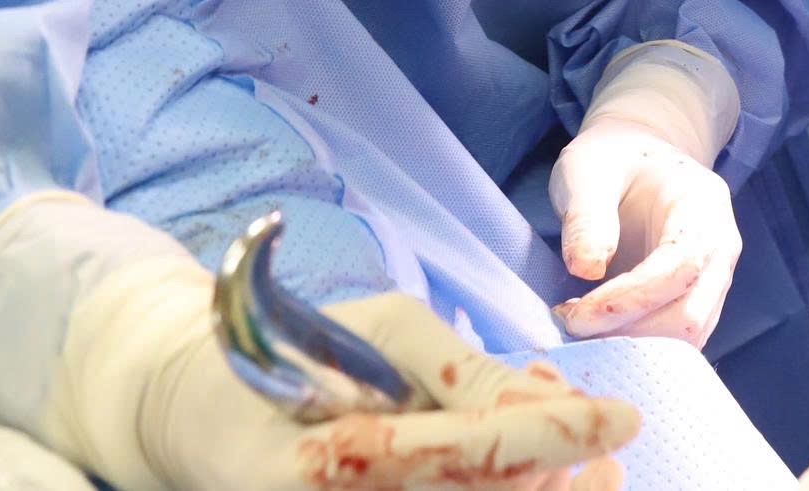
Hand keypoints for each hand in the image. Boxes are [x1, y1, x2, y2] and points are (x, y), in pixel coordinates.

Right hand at [0, 194, 637, 490]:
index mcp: (323, 458)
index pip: (456, 449)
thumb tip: (544, 399)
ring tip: (596, 476)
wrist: (186, 413)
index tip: (622, 418)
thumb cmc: (290, 353)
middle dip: (555, 486)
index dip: (547, 436)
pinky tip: (540, 482)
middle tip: (616, 457)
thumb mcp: (374, 333)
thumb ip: (455, 369)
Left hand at [550, 116, 743, 346]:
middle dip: (630, 334)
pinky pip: (676, 340)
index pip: (681, 266)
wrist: (639, 159)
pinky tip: (598, 333)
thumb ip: (588, 215)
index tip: (577, 315)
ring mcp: (713, 277)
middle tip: (571, 327)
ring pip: (688, 337)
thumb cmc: (613, 160)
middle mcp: (720, 247)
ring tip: (579, 328)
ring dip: (633, 346)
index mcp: (702, 205)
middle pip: (692, 314)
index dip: (631, 300)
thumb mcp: (589, 170)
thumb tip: (586, 269)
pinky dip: (638, 347)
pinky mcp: (695, 301)